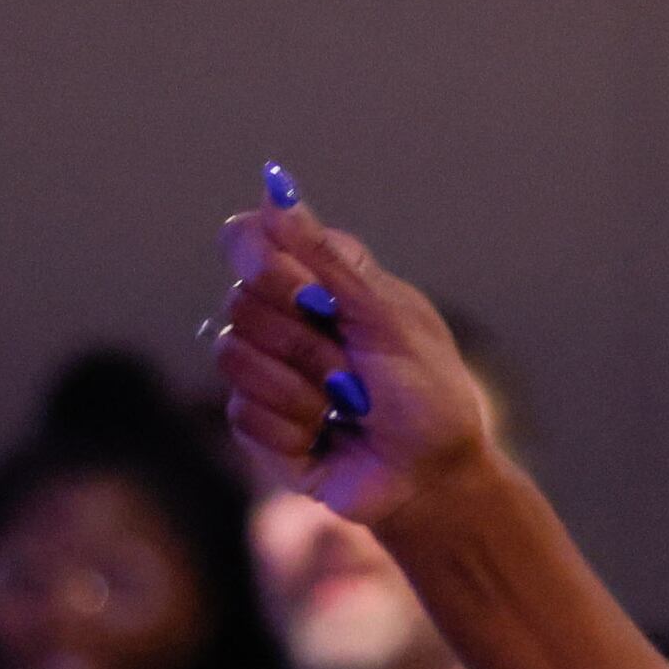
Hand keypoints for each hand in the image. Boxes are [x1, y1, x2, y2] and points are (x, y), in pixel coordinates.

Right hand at [208, 176, 495, 531]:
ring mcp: (265, 370)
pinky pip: (243, 412)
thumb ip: (330, 260)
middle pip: (240, 301)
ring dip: (303, 387)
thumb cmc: (429, 396)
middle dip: (306, 343)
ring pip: (233, 356)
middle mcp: (283, 318)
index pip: (246, 240)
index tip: (305, 292)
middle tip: (355, 370)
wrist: (435, 478)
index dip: (261, 261)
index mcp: (319, 282)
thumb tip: (276, 191)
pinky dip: (295, 427)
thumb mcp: (391, 322)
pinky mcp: (257, 423)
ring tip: (348, 406)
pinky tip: (327, 436)